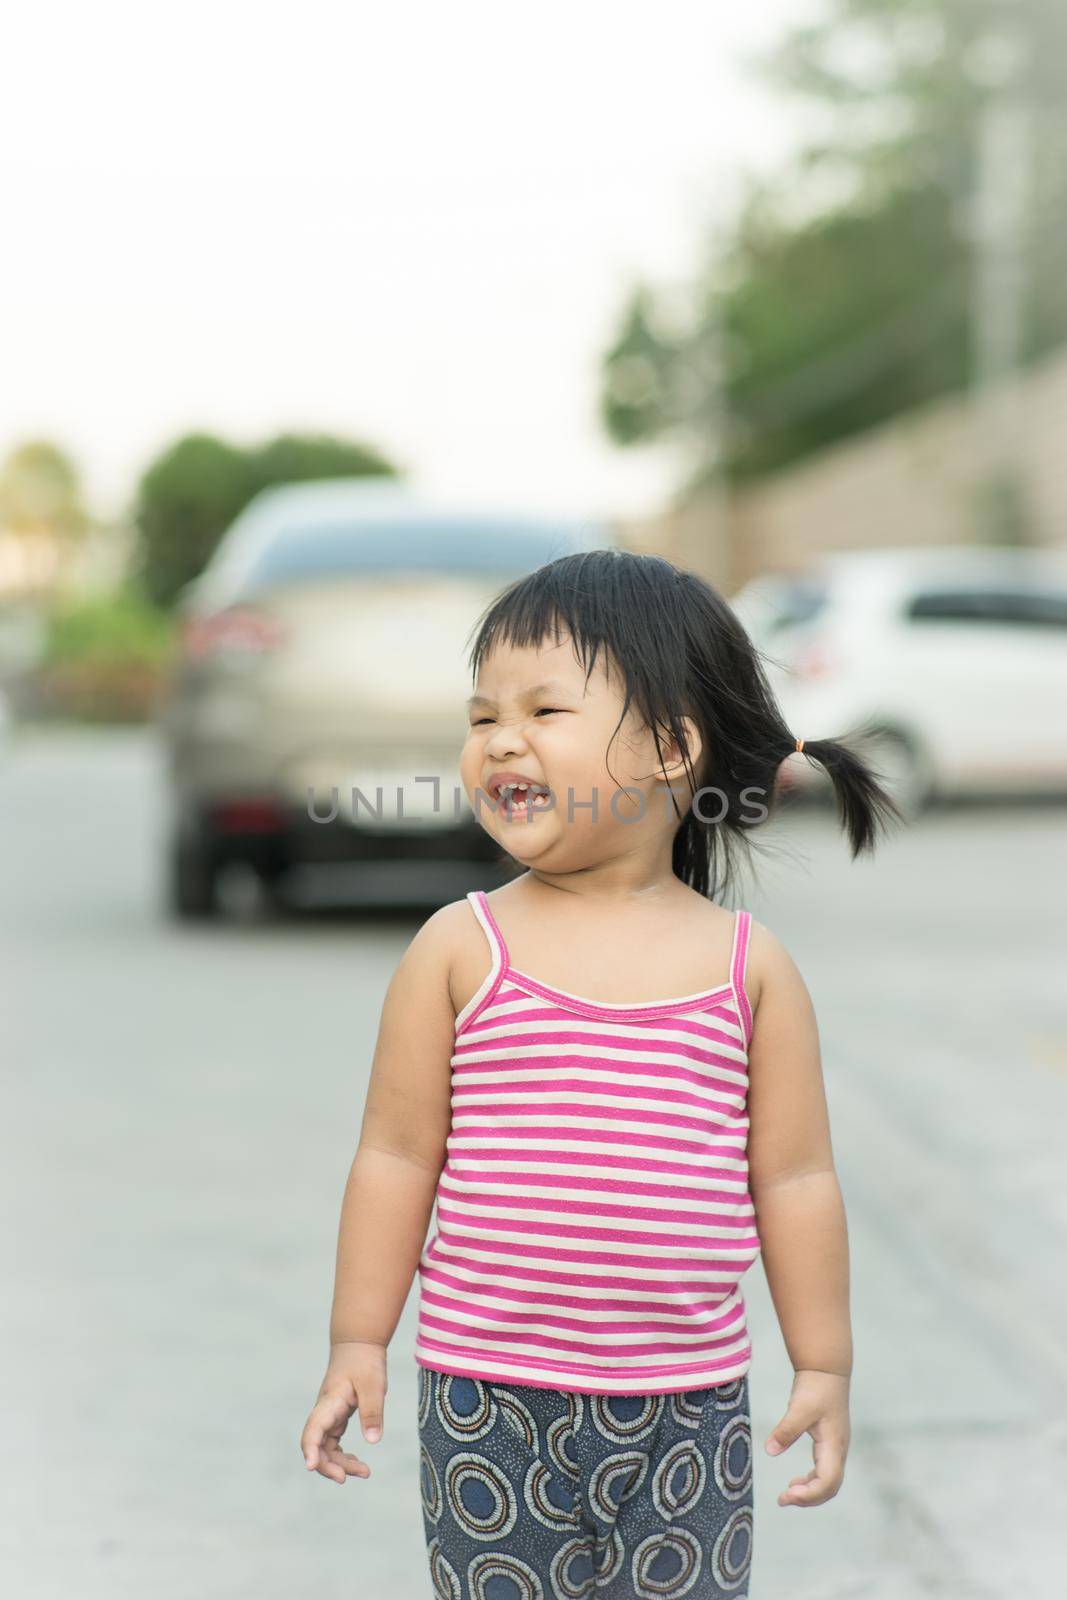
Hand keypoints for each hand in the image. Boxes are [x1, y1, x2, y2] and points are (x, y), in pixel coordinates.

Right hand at [300, 1340, 387, 1483]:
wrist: (359, 1345)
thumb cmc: (365, 1362)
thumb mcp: (373, 1384)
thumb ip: (372, 1411)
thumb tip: (372, 1442)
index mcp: (330, 1402)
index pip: (313, 1429)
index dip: (310, 1449)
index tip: (311, 1467)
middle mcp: (324, 1412)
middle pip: (316, 1445)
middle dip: (328, 1465)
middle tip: (351, 1477)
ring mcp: (328, 1416)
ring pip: (325, 1447)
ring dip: (339, 1463)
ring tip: (364, 1472)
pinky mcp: (336, 1417)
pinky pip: (333, 1443)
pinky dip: (342, 1455)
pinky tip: (356, 1462)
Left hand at [764, 1368, 849, 1506]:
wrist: (827, 1370)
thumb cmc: (816, 1387)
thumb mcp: (799, 1407)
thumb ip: (786, 1429)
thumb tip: (770, 1451)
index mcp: (834, 1445)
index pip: (828, 1482)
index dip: (809, 1494)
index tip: (786, 1493)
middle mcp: (839, 1450)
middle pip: (830, 1487)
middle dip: (809, 1498)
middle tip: (783, 1499)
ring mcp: (836, 1447)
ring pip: (828, 1481)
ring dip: (810, 1492)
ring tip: (787, 1494)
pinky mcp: (829, 1443)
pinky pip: (824, 1471)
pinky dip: (811, 1481)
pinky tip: (796, 1481)